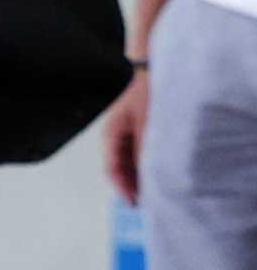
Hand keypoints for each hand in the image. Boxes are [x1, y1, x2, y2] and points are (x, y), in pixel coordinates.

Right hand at [103, 72, 149, 205]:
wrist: (150, 66)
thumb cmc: (143, 88)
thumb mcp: (145, 122)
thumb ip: (145, 150)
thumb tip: (147, 175)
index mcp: (111, 135)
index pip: (112, 169)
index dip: (122, 188)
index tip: (134, 202)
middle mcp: (116, 137)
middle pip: (120, 170)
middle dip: (132, 186)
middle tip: (147, 203)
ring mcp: (126, 134)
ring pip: (129, 163)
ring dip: (139, 176)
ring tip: (154, 190)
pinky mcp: (137, 131)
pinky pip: (138, 154)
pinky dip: (146, 165)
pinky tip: (157, 172)